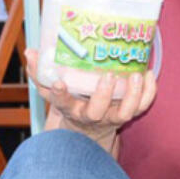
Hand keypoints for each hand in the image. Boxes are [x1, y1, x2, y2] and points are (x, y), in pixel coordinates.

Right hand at [25, 48, 156, 149]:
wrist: (90, 127)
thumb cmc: (71, 101)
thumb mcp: (51, 88)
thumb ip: (40, 71)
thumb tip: (31, 51)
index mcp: (70, 108)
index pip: (62, 103)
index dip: (60, 94)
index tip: (59, 83)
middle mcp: (92, 115)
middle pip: (97, 112)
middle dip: (103, 95)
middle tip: (107, 76)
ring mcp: (112, 116)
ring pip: (125, 113)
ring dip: (132, 95)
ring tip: (137, 75)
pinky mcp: (128, 113)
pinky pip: (142, 106)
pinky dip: (148, 93)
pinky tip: (148, 74)